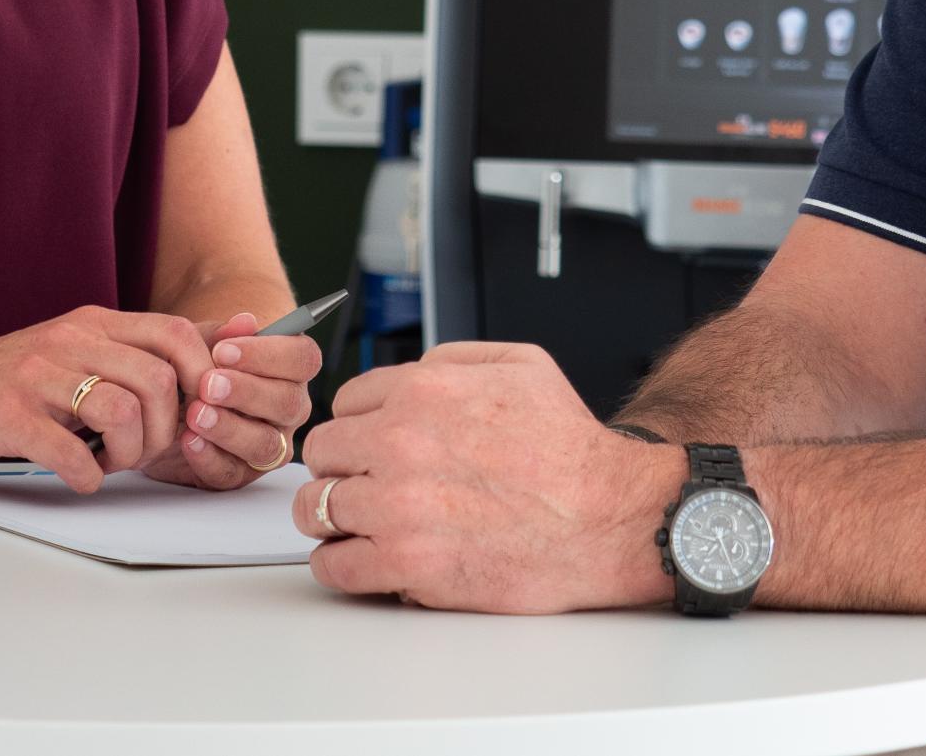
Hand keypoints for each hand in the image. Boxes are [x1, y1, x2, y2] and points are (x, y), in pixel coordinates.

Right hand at [0, 306, 214, 492]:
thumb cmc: (16, 383)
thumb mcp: (85, 352)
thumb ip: (152, 347)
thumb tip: (239, 330)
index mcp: (95, 322)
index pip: (176, 334)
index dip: (200, 379)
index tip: (189, 415)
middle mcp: (71, 338)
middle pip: (157, 380)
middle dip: (164, 431)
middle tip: (142, 451)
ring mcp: (38, 374)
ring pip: (122, 412)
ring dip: (129, 455)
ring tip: (110, 463)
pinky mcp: (8, 414)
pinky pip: (70, 451)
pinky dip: (86, 475)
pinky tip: (79, 476)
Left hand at [146, 311, 322, 490]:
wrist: (168, 401)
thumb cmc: (197, 364)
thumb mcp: (203, 342)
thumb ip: (223, 333)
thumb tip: (245, 322)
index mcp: (291, 368)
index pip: (303, 359)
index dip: (268, 354)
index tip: (224, 351)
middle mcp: (289, 408)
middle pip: (288, 403)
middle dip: (247, 392)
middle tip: (208, 384)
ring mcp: (270, 443)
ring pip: (265, 443)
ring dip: (229, 428)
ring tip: (196, 414)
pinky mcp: (241, 473)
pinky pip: (232, 473)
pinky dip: (209, 458)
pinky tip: (188, 440)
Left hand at [291, 342, 680, 611]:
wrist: (609, 517)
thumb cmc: (571, 448)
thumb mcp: (520, 364)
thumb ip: (452, 359)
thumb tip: (408, 372)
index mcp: (422, 392)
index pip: (345, 404)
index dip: (359, 427)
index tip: (369, 449)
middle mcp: (401, 444)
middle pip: (322, 455)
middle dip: (340, 469)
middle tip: (361, 487)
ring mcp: (399, 506)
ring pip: (315, 510)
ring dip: (332, 519)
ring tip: (358, 527)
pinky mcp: (408, 564)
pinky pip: (336, 566)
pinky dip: (339, 566)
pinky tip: (361, 562)